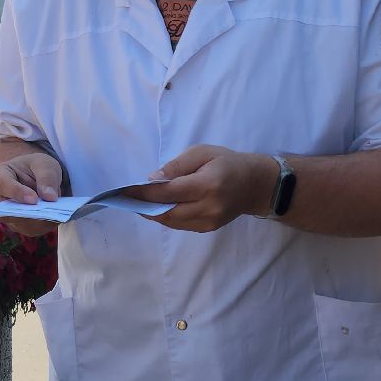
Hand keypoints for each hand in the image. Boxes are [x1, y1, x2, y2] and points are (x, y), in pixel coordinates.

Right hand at [0, 145, 64, 237]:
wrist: (32, 176)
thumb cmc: (34, 167)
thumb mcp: (43, 163)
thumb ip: (47, 176)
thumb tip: (50, 198)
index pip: (3, 185)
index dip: (17, 193)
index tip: (34, 200)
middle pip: (7, 212)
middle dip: (28, 214)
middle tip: (48, 213)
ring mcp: (7, 214)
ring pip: (20, 224)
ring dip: (39, 222)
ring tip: (56, 216)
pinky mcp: (20, 225)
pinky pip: (31, 229)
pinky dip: (44, 225)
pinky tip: (57, 218)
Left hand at [135, 145, 275, 232]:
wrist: (255, 185)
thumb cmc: (227, 163)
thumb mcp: (202, 152)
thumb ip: (177, 166)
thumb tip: (153, 180)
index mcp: (208, 185)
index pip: (169, 192)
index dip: (144, 193)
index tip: (125, 190)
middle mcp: (209, 207)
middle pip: (167, 212)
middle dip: (144, 206)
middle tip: (125, 199)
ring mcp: (209, 221)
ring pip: (172, 222)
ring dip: (152, 213)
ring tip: (136, 203)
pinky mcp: (208, 228)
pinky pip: (180, 224)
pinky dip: (165, 216)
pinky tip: (155, 208)